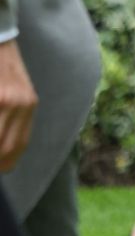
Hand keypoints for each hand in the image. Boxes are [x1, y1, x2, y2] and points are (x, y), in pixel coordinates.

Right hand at [0, 39, 36, 171]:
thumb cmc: (2, 67)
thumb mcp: (16, 91)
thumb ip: (12, 116)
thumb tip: (4, 150)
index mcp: (29, 104)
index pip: (19, 145)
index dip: (6, 163)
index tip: (1, 168)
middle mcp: (21, 104)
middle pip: (6, 149)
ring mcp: (6, 100)